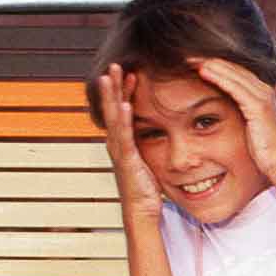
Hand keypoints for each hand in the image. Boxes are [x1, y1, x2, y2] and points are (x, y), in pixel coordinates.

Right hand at [98, 65, 162, 219]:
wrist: (142, 212)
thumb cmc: (148, 190)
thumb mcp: (150, 161)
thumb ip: (152, 146)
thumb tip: (164, 134)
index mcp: (124, 141)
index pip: (123, 109)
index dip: (125, 90)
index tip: (131, 72)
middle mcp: (117, 142)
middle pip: (112, 107)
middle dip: (113, 85)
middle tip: (114, 64)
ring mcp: (119, 150)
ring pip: (113, 117)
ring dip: (112, 95)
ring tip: (111, 75)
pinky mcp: (126, 160)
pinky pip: (124, 136)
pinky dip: (124, 119)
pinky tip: (125, 104)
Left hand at [191, 56, 275, 182]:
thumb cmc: (266, 152)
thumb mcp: (253, 129)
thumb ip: (244, 116)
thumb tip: (229, 116)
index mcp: (264, 95)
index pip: (238, 73)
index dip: (217, 66)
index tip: (196, 63)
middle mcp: (266, 91)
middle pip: (234, 69)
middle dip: (211, 62)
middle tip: (188, 57)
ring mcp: (263, 97)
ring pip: (233, 74)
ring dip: (211, 65)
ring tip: (190, 60)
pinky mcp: (259, 106)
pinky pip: (234, 87)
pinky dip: (218, 77)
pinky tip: (203, 72)